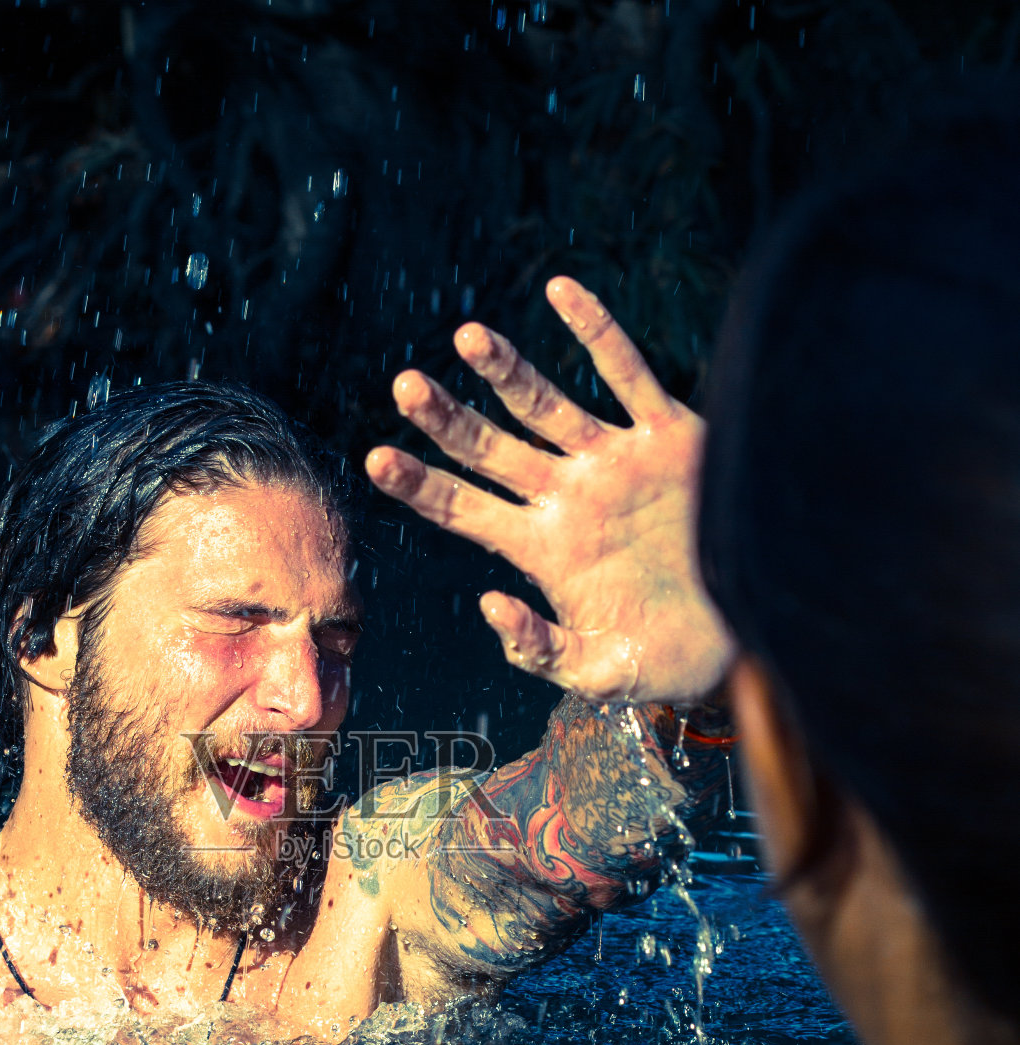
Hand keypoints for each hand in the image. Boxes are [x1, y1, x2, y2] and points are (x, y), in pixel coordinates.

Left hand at [366, 275, 734, 703]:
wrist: (751, 636)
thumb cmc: (671, 662)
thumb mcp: (600, 673)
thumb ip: (541, 649)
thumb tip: (488, 605)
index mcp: (543, 549)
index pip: (463, 509)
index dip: (420, 484)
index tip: (375, 459)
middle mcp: (569, 497)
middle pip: (490, 448)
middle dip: (447, 418)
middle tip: (404, 387)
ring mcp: (615, 463)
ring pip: (547, 404)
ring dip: (506, 370)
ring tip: (466, 336)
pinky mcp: (670, 437)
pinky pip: (628, 373)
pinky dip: (597, 331)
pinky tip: (562, 290)